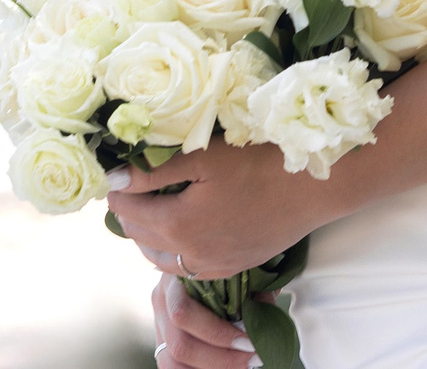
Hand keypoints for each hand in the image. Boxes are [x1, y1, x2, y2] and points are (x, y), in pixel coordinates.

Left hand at [110, 139, 337, 278]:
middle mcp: (191, 254)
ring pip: (162, 259)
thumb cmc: (258, 162)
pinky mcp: (234, 266)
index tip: (115, 170)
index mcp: (178, 225)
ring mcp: (214, 265)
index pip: (127, 209)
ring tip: (151, 208)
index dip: (116, 187)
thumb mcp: (201, 157)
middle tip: (129, 185)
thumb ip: (153, 170)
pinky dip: (175, 253)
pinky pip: (190, 269)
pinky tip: (182, 233)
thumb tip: (113, 177)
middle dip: (128, 210)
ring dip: (149, 235)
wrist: (313, 186)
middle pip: (140, 236)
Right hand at [151, 272, 253, 367]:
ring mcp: (160, 326)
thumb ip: (252, 290)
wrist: (205, 271)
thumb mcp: (238, 271)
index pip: (184, 313)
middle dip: (221, 359)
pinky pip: (173, 367)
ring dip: (211, 368)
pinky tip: (226, 366)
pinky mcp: (163, 344)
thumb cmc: (226, 269)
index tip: (249, 342)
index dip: (218, 334)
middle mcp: (162, 302)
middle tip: (253, 358)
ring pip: (172, 363)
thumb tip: (265, 314)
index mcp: (175, 279)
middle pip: (179, 345)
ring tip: (242, 365)